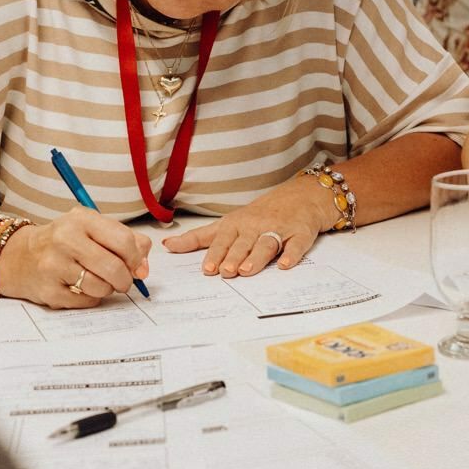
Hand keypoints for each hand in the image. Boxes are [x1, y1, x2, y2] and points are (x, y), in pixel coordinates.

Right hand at [0, 208, 151, 308]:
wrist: (19, 257)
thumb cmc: (65, 242)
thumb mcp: (92, 229)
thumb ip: (126, 242)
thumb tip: (143, 268)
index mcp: (82, 219)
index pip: (124, 241)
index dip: (136, 258)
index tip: (135, 265)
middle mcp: (66, 239)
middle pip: (114, 267)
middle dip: (126, 279)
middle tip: (123, 281)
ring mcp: (54, 266)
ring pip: (101, 287)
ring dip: (107, 289)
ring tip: (98, 282)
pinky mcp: (48, 290)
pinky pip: (86, 302)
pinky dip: (91, 299)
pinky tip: (81, 288)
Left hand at [165, 177, 337, 276]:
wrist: (301, 196)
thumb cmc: (260, 214)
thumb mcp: (228, 222)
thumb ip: (199, 237)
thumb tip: (167, 246)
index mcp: (237, 224)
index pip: (223, 239)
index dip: (215, 254)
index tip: (207, 269)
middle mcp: (256, 225)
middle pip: (243, 242)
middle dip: (233, 256)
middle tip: (225, 272)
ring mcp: (279, 228)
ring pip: (266, 243)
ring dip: (256, 257)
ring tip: (246, 271)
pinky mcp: (300, 233)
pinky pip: (296, 244)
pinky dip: (291, 254)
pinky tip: (285, 265)